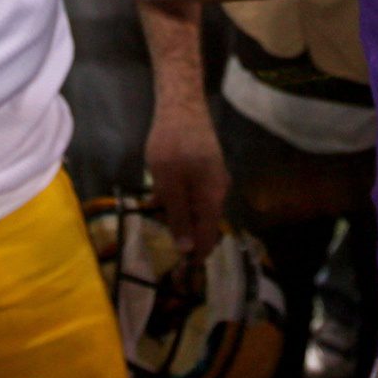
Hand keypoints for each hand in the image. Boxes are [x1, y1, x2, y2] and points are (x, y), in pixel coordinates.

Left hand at [146, 91, 228, 257]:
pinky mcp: (205, 167)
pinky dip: (179, 199)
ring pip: (197, 207)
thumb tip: (186, 248)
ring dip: (180, 215)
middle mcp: (218, 191)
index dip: (196, 256)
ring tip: (159, 218)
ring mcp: (213, 178)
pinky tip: (161, 195)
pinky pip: (194, 193)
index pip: (208, 236)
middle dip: (186, 236)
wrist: (182, 105)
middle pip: (204, 223)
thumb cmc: (172, 145)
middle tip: (165, 245)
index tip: (182, 271)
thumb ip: (179, 215)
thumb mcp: (169, 184)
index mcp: (212, 198)